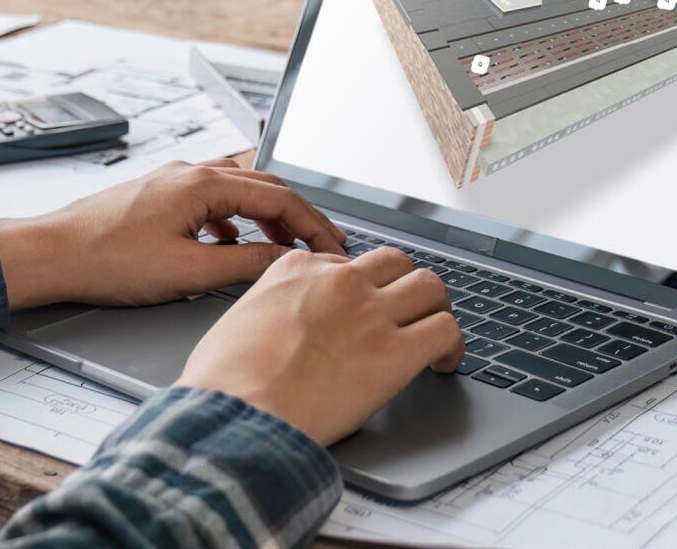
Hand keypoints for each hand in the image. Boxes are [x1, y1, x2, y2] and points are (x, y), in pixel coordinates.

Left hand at [0, 159, 346, 309]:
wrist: (50, 253)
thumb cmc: (106, 260)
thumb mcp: (186, 271)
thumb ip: (243, 263)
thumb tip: (283, 260)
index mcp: (204, 184)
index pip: (279, 198)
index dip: (313, 225)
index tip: (333, 246)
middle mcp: (193, 171)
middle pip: (265, 185)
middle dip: (299, 214)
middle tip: (324, 241)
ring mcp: (175, 178)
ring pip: (240, 187)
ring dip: (268, 213)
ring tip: (285, 242)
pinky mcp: (161, 193)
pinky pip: (214, 196)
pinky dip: (235, 216)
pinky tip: (230, 241)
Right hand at [178, 246, 463, 445]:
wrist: (235, 413)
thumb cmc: (223, 383)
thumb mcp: (235, 322)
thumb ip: (266, 311)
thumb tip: (274, 328)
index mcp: (297, 270)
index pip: (343, 263)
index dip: (356, 289)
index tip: (359, 310)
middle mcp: (339, 281)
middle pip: (394, 262)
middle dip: (402, 285)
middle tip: (405, 312)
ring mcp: (371, 312)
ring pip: (429, 285)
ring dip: (435, 308)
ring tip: (433, 333)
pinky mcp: (396, 352)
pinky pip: (445, 330)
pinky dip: (453, 345)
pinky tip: (444, 363)